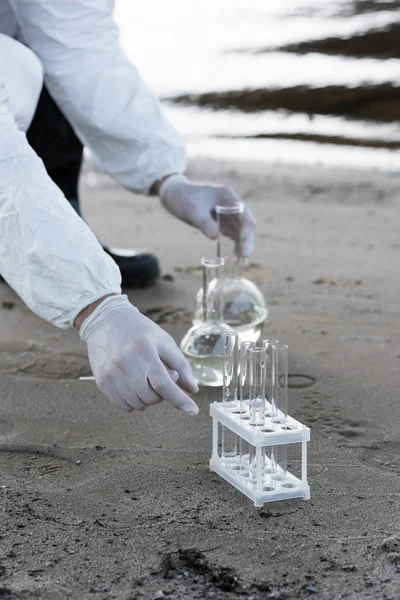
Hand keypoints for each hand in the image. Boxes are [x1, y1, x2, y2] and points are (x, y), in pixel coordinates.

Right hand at [78, 295, 198, 414]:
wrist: (107, 321)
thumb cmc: (140, 331)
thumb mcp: (164, 342)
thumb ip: (181, 366)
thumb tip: (192, 389)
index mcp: (144, 350)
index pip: (164, 384)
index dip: (180, 400)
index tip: (193, 410)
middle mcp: (125, 363)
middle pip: (152, 398)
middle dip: (161, 393)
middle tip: (158, 377)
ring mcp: (111, 374)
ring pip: (138, 405)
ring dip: (146, 398)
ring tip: (144, 378)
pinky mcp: (102, 382)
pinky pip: (123, 406)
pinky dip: (133, 400)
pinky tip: (132, 384)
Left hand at [158, 175, 254, 260]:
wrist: (174, 194)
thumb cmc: (182, 198)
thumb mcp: (192, 211)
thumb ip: (204, 222)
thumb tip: (216, 237)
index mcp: (227, 196)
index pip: (243, 212)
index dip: (246, 227)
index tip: (243, 241)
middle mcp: (231, 204)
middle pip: (245, 224)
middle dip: (246, 241)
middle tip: (244, 258)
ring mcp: (227, 214)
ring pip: (240, 231)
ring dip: (242, 245)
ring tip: (242, 263)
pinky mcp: (221, 222)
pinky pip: (232, 234)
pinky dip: (235, 245)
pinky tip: (235, 258)